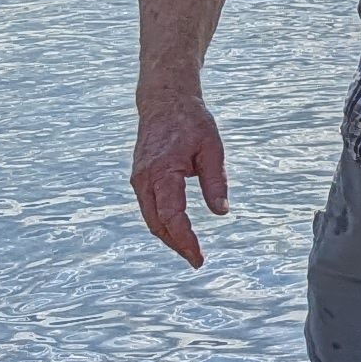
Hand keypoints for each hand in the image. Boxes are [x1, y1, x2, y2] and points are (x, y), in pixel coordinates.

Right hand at [132, 96, 231, 266]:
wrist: (164, 101)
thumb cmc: (191, 122)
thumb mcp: (211, 148)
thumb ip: (215, 181)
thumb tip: (221, 213)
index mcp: (162, 172)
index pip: (172, 216)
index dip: (185, 240)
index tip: (199, 257)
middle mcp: (144, 179)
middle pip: (157, 224)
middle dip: (176, 245)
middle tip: (197, 261)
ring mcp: (138, 179)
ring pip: (151, 219)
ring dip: (169, 237)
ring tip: (190, 251)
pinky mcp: (139, 178)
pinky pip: (149, 208)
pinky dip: (162, 224)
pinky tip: (178, 232)